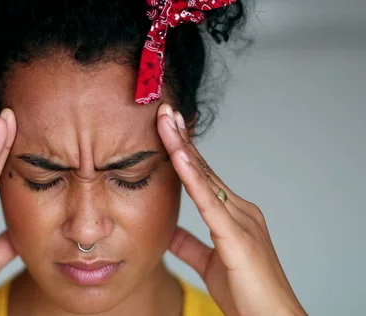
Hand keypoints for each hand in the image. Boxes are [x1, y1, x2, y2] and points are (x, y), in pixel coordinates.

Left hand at [156, 104, 305, 315]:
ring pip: (205, 177)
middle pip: (203, 168)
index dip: (184, 152)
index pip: (203, 176)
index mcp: (233, 215)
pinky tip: (179, 157)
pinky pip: (209, 202)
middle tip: (164, 111)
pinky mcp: (237, 237)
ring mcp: (240, 220)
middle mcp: (239, 210)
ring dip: (182, 147)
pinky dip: (193, 178)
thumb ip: (190, 245)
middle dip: (182, 139)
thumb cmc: (246, 294)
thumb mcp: (209, 263)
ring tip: (166, 121)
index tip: (167, 129)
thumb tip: (167, 231)